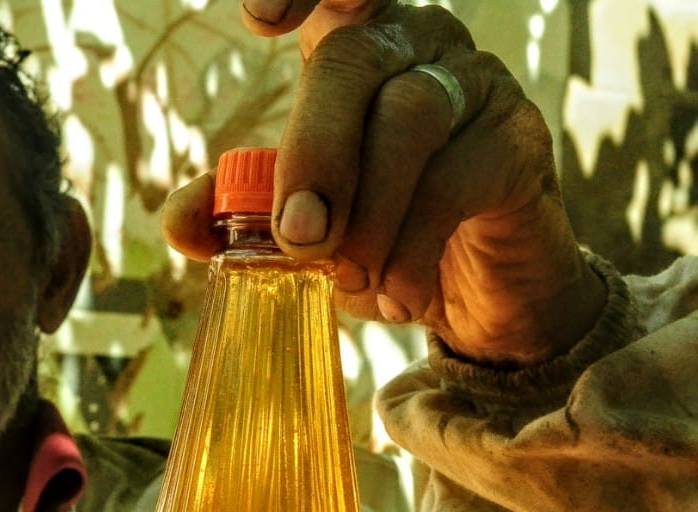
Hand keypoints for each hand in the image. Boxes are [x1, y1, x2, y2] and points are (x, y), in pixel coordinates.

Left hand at [161, 0, 605, 367]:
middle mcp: (415, 42)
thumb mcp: (300, 231)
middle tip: (299, 239)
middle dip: (314, 153)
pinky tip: (398, 293)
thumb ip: (235, 217)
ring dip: (368, 213)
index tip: (258, 20)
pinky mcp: (519, 138)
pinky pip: (458, 178)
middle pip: (352, 59)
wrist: (475, 298)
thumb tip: (178, 220)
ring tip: (349, 281)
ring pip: (409, 118)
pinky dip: (414, 246)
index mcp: (350, 44)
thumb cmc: (380, 241)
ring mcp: (475, 81)